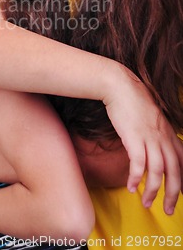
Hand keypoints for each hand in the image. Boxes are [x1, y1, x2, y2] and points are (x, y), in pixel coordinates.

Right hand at [104, 65, 182, 214]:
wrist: (119, 85)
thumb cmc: (132, 99)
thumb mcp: (150, 116)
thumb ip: (155, 131)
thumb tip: (153, 145)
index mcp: (168, 133)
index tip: (181, 194)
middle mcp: (163, 137)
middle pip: (175, 172)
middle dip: (173, 194)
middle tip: (168, 209)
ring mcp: (149, 137)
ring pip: (158, 171)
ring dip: (153, 190)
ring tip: (146, 202)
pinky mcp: (134, 137)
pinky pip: (138, 163)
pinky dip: (135, 177)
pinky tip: (130, 186)